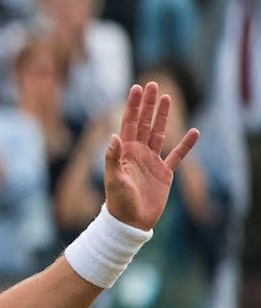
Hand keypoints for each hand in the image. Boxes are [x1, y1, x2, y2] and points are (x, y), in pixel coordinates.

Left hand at [103, 82, 198, 230]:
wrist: (130, 223)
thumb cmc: (118, 202)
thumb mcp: (113, 179)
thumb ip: (112, 158)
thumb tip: (113, 136)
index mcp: (124, 152)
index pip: (129, 123)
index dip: (133, 106)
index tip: (137, 88)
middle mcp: (138, 153)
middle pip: (145, 123)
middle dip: (148, 105)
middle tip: (153, 85)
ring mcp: (152, 162)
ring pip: (159, 134)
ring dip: (163, 117)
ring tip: (167, 98)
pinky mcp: (165, 173)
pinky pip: (177, 155)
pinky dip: (186, 145)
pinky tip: (194, 132)